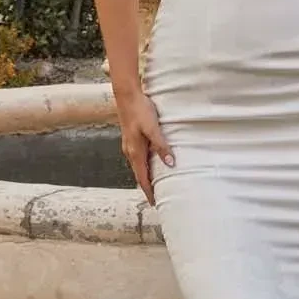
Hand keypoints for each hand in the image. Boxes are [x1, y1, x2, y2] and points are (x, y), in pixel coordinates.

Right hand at [116, 88, 173, 203]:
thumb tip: (171, 164)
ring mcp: (129, 145)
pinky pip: (137, 158)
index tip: (155, 203)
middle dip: (147, 187)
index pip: (142, 178)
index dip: (148, 191)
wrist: (127, 95)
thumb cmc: (140, 110)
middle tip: (157, 199)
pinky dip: (144, 166)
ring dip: (145, 176)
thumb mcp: (153, 128)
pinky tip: (151, 163)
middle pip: (139, 175)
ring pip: (138, 166)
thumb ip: (161, 146)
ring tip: (155, 184)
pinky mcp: (131, 138)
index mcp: (135, 152)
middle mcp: (130, 151)